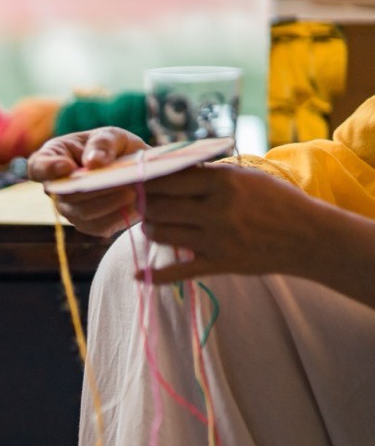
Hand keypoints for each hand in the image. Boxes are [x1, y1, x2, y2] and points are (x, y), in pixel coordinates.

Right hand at [27, 127, 149, 234]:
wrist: (136, 169)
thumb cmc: (115, 147)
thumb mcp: (112, 135)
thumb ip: (102, 143)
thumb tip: (93, 163)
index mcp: (52, 157)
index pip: (37, 167)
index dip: (48, 169)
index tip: (67, 166)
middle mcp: (55, 188)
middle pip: (64, 195)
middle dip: (94, 188)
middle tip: (122, 180)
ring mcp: (68, 209)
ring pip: (81, 213)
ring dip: (109, 202)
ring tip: (132, 191)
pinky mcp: (86, 224)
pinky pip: (97, 226)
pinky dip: (117, 216)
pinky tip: (133, 204)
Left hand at [132, 163, 321, 283]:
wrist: (309, 237)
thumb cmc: (277, 201)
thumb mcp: (247, 177)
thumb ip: (209, 175)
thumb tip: (170, 170)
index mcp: (224, 182)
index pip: (169, 179)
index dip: (147, 181)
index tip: (135, 182)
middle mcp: (217, 209)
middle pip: (158, 207)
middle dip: (144, 205)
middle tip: (140, 204)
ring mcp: (217, 239)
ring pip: (161, 234)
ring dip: (149, 229)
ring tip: (152, 225)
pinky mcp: (219, 263)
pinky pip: (178, 271)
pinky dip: (155, 276)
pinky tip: (138, 275)